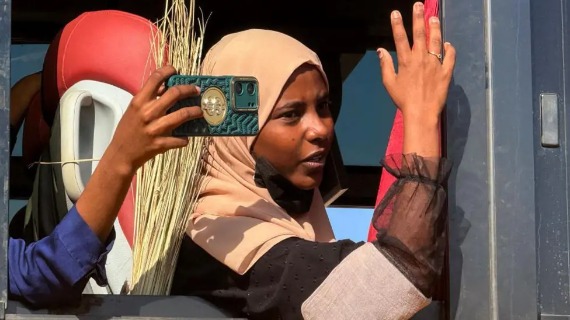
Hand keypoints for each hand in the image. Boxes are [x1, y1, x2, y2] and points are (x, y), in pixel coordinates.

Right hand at [105, 65, 202, 175]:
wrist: (121, 154)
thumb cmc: (128, 130)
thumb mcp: (134, 110)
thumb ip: (148, 98)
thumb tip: (164, 86)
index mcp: (139, 102)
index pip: (155, 79)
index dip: (168, 71)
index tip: (176, 70)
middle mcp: (147, 113)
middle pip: (174, 93)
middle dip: (189, 89)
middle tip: (196, 90)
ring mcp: (155, 129)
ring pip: (183, 115)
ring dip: (195, 111)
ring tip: (200, 111)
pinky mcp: (161, 144)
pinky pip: (180, 139)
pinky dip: (185, 138)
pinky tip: (186, 137)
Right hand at [378, 2, 455, 120]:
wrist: (421, 113)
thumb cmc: (403, 100)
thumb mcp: (390, 83)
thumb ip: (385, 65)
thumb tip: (381, 50)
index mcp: (406, 61)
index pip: (400, 38)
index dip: (397, 24)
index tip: (395, 13)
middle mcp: (421, 59)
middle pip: (420, 34)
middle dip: (418, 18)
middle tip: (418, 5)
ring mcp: (435, 64)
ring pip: (436, 41)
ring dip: (435, 28)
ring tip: (434, 18)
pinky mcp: (446, 72)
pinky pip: (450, 56)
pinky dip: (449, 48)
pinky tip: (447, 43)